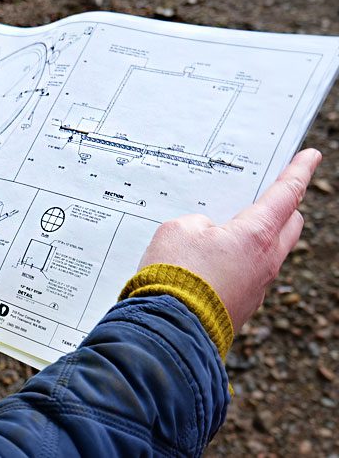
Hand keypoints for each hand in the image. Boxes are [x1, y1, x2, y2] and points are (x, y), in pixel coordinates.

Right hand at [138, 149, 321, 329]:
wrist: (171, 327)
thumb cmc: (176, 274)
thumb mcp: (178, 229)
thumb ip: (197, 223)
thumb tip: (206, 235)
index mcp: (256, 234)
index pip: (287, 193)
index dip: (298, 170)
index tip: (311, 156)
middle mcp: (266, 261)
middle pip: (290, 225)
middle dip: (285, 207)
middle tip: (270, 197)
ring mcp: (258, 288)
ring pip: (270, 253)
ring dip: (256, 240)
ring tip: (225, 234)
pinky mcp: (243, 306)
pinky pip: (249, 276)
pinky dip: (238, 264)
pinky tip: (211, 265)